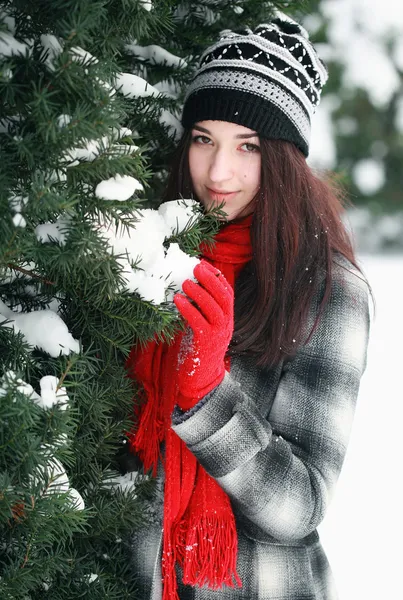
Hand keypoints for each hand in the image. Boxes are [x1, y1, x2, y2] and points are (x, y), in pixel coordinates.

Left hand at [173, 260, 233, 408]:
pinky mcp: (207, 343)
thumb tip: (187, 287)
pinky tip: (178, 300)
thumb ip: (200, 310)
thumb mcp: (203, 326)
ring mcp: (219, 334)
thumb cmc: (199, 350)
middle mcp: (227, 325)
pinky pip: (199, 322)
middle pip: (223, 297)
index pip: (227, 293)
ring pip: (214, 308)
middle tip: (196, 267)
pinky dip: (189, 309)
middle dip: (210, 280)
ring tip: (185, 282)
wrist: (202, 379)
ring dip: (199, 293)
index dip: (216, 277)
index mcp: (227, 319)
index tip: (204, 264)